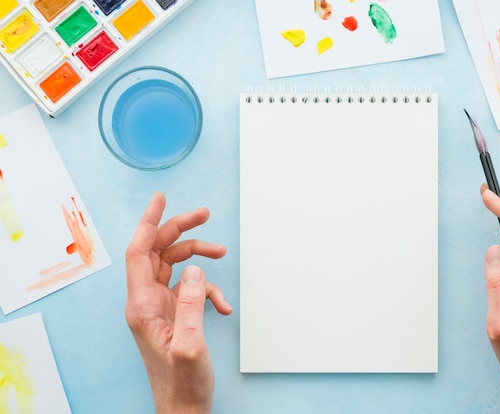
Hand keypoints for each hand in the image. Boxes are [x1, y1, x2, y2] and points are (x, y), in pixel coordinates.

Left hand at [125, 192, 231, 413]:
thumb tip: (192, 269)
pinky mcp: (172, 313)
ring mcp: (158, 306)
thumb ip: (190, 304)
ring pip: (174, 264)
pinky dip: (208, 289)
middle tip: (204, 213)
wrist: (183, 407)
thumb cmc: (183, 383)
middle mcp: (145, 302)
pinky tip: (222, 305)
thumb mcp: (191, 344)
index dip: (149, 222)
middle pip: (158, 251)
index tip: (160, 198)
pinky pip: (188, 287)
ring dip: (197, 255)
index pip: (139, 251)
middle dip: (181, 229)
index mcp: (142, 306)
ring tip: (221, 252)